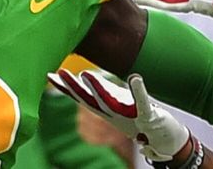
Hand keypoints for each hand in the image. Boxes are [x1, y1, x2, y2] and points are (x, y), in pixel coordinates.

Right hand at [47, 69, 188, 161]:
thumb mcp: (118, 101)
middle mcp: (114, 114)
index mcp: (106, 109)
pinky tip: (135, 77)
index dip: (66, 87)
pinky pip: (142, 103)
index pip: (82, 97)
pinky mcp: (147, 116)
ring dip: (99, 89)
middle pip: (90, 100)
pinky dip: (139, 90)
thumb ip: (104, 89)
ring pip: (110, 103)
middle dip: (75, 88)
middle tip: (59, 73)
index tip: (49, 75)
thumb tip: (84, 75)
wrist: (163, 139)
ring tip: (86, 74)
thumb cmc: (139, 118)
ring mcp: (130, 116)